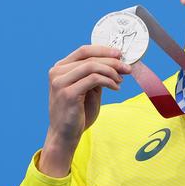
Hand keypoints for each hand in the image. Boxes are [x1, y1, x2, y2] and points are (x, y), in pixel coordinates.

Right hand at [38, 45, 131, 176]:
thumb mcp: (88, 90)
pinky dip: (108, 81)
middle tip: (127, 68)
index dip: (103, 50)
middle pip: (89, 57)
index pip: (83, 51)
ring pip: (92, 66)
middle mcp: (57, 72)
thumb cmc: (77, 113)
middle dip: (112, 61)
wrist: (65, 135)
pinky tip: (115, 88)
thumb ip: (96, 75)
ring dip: (111, 71)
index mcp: (60, 68)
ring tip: (120, 81)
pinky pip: (94, 79)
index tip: (120, 54)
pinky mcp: (68, 93)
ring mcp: (60, 82)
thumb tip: (116, 62)